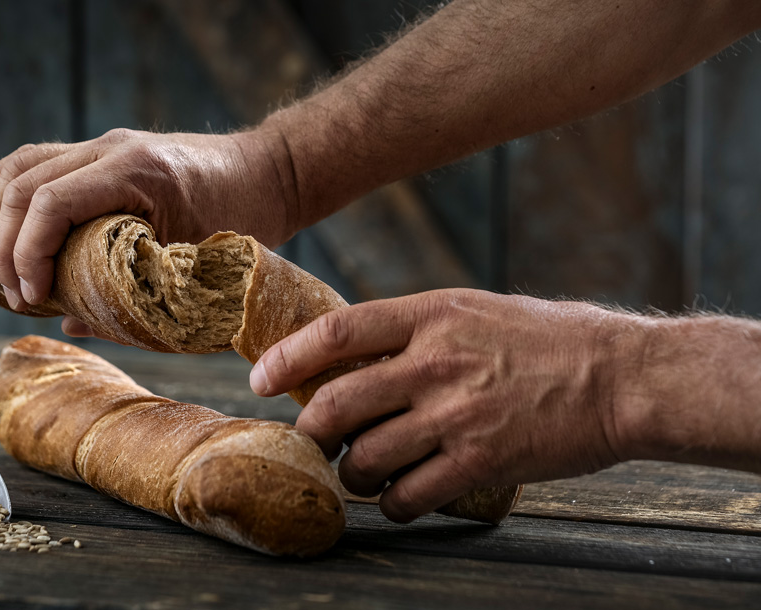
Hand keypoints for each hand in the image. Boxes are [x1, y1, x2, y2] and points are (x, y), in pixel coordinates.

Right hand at [0, 128, 295, 313]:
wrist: (268, 173)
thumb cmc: (243, 220)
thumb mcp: (197, 265)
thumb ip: (137, 294)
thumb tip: (71, 323)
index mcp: (135, 171)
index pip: (51, 201)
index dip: (27, 252)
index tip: (30, 296)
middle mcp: (111, 148)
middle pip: (26, 183)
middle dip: (2, 242)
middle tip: (3, 291)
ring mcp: (104, 143)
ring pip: (22, 165)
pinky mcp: (101, 151)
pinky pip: (37, 160)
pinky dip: (2, 185)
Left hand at [249, 289, 642, 521]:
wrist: (623, 378)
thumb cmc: (551, 340)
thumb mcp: (477, 310)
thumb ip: (419, 329)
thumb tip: (358, 353)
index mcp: (433, 314)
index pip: (337, 331)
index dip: (287, 356)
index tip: (259, 377)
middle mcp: (436, 362)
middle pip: (337, 403)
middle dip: (311, 429)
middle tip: (313, 438)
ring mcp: (457, 415)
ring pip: (365, 457)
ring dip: (352, 472)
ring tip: (362, 472)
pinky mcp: (480, 462)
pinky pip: (408, 495)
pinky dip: (391, 504)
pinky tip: (399, 499)